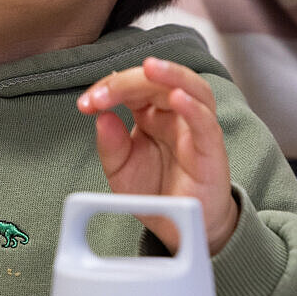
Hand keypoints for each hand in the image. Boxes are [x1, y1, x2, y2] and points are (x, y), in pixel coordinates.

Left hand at [76, 57, 238, 254]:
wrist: (179, 228)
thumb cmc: (153, 191)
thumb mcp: (120, 169)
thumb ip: (110, 144)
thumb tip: (101, 117)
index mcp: (150, 113)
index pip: (131, 85)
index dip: (108, 87)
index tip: (85, 104)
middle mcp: (174, 115)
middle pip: (158, 81)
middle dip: (127, 82)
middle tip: (101, 95)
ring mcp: (195, 129)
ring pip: (192, 88)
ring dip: (171, 74)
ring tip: (150, 68)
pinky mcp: (211, 149)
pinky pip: (206, 123)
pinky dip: (193, 108)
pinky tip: (178, 98)